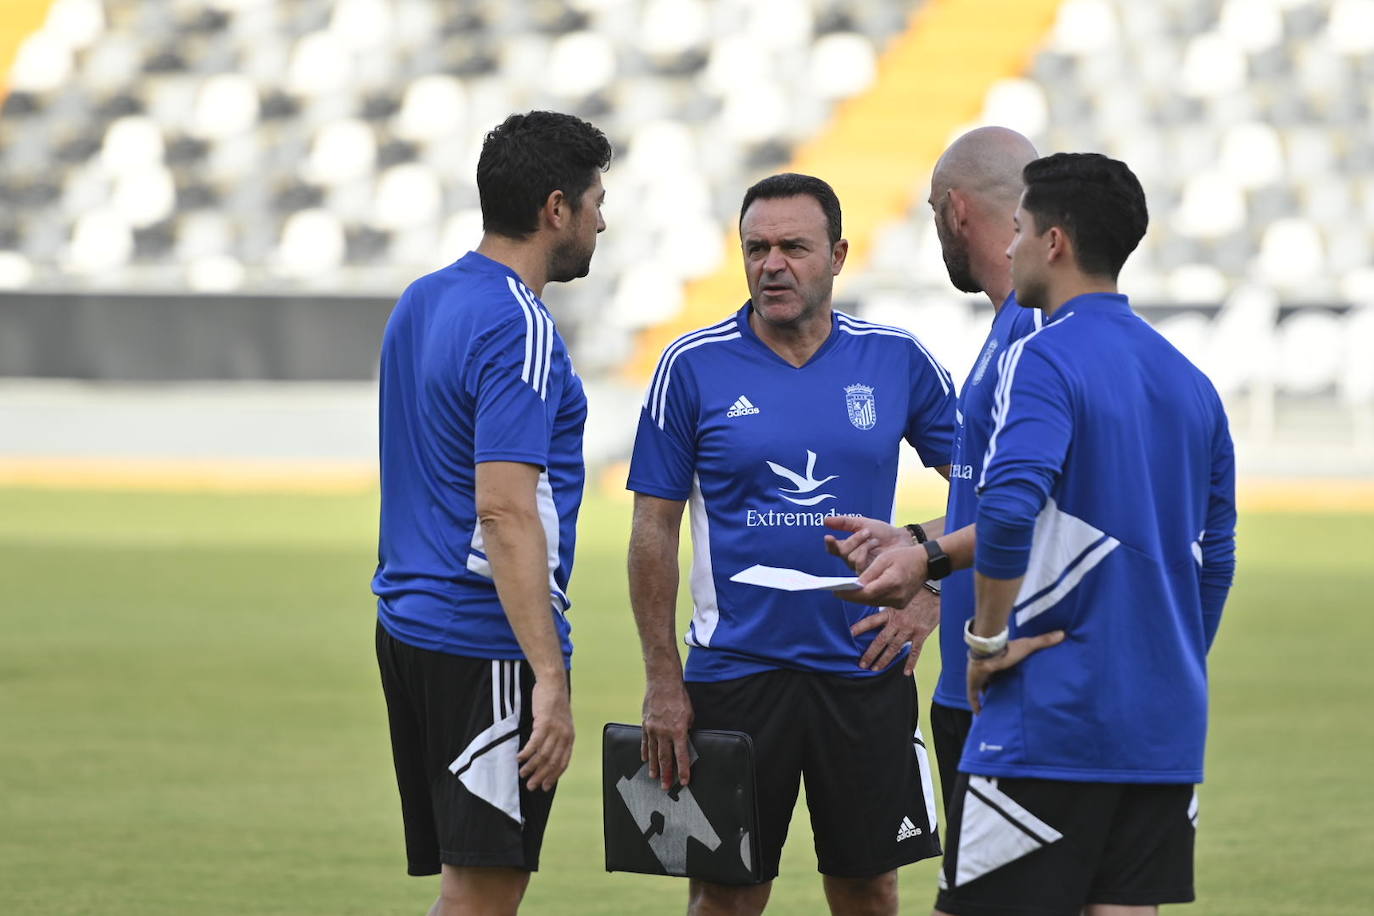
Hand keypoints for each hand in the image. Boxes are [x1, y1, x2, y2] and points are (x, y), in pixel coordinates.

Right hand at [517, 675, 573, 790]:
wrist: (553, 683)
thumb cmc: (554, 703)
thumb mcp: (561, 722)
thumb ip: (557, 737)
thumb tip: (547, 754)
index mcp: (570, 738)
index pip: (563, 763)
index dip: (554, 776)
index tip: (545, 786)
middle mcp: (564, 736)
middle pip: (552, 762)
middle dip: (541, 776)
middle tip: (530, 786)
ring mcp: (555, 730)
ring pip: (543, 755)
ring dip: (531, 766)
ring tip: (522, 773)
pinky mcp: (544, 723)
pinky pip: (534, 743)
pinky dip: (526, 753)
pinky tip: (519, 758)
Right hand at [641, 675, 693, 787]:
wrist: (663, 682)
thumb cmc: (679, 697)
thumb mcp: (689, 715)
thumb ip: (686, 729)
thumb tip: (684, 740)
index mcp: (679, 731)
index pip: (681, 756)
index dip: (683, 770)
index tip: (683, 781)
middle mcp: (664, 733)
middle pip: (665, 759)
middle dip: (666, 774)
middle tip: (665, 787)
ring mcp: (652, 729)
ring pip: (653, 753)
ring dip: (654, 766)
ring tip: (654, 777)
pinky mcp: (645, 724)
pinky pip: (645, 742)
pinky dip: (645, 752)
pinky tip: (645, 759)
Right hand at [823, 515, 909, 572]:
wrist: (901, 539)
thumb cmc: (884, 533)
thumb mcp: (863, 523)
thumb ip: (845, 522)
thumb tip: (825, 521)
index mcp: (848, 547)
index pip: (833, 549)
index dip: (830, 544)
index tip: (829, 537)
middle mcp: (852, 559)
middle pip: (843, 553)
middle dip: (853, 540)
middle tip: (866, 532)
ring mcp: (861, 567)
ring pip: (851, 559)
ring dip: (862, 545)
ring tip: (873, 539)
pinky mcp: (869, 574)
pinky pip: (860, 565)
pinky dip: (867, 552)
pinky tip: (875, 545)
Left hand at [835, 545, 928, 606]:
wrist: (926, 563)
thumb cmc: (905, 557)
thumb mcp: (884, 559)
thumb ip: (869, 572)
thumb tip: (855, 584)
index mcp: (892, 582)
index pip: (866, 593)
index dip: (850, 593)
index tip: (836, 591)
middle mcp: (897, 596)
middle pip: (868, 600)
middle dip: (852, 596)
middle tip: (837, 592)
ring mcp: (900, 602)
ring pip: (874, 602)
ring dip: (860, 598)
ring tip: (846, 592)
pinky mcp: (901, 604)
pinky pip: (881, 602)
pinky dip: (871, 598)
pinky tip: (862, 593)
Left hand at [850, 587, 939, 673]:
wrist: (935, 591)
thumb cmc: (916, 592)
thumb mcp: (898, 596)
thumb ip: (887, 604)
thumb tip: (876, 605)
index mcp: (890, 612)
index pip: (871, 621)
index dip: (860, 628)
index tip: (850, 634)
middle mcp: (898, 622)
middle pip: (880, 641)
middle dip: (870, 654)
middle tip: (862, 664)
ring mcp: (909, 630)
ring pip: (894, 648)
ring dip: (884, 660)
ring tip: (875, 669)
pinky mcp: (921, 634)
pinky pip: (915, 651)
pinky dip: (910, 663)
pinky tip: (906, 672)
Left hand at [966, 631, 1066, 713]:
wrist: (987, 652)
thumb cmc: (1006, 650)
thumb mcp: (1028, 646)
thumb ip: (1043, 641)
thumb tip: (1062, 634)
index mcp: (998, 661)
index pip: (1001, 670)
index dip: (1004, 676)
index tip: (1011, 684)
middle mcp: (987, 670)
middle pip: (991, 681)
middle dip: (996, 689)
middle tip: (1005, 700)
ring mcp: (978, 678)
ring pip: (982, 689)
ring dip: (987, 696)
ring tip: (995, 708)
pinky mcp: (973, 685)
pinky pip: (973, 698)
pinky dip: (976, 705)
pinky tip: (981, 714)